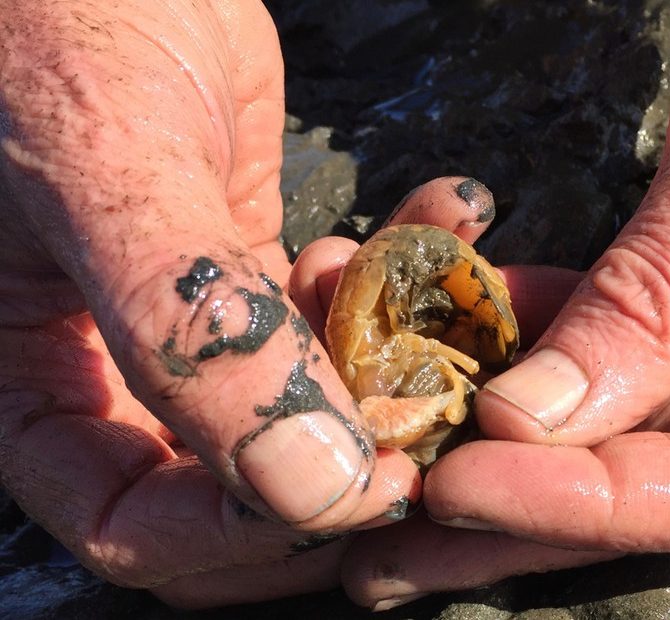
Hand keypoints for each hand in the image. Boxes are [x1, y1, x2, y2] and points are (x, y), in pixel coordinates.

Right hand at [0, 1, 419, 606]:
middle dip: (343, 468)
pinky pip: (349, 311)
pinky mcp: (262, 271)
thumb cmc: (43, 32)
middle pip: (239, 491)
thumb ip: (195, 330)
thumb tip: (308, 483)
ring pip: (314, 404)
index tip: (366, 488)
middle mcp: (116, 373)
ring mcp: (199, 326)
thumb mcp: (106, 171)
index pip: (140, 524)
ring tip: (430, 293)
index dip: (250, 528)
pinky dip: (403, 279)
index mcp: (38, 387)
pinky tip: (440, 220)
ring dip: (392, 364)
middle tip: (428, 426)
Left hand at [340, 0, 669, 606]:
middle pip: (662, 477)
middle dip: (521, 512)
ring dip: (501, 438)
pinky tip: (442, 339)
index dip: (597, 503)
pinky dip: (525, 335)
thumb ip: (668, 288)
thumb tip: (542, 417)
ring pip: (619, 417)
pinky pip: (605, 333)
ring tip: (392, 462)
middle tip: (391, 549)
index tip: (467, 485)